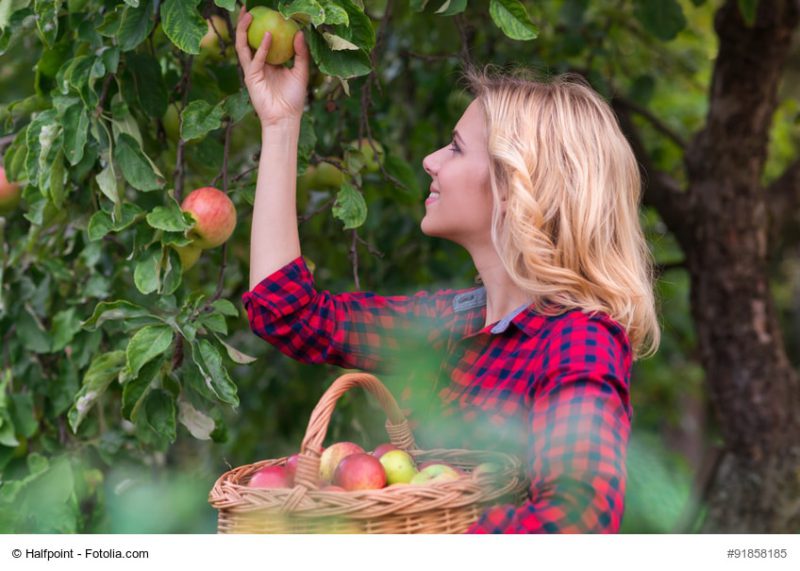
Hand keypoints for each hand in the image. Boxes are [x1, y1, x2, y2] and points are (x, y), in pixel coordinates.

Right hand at [235, 6, 309, 126]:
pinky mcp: (251, 78)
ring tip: (249, 15)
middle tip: (250, 7)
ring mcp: (253, 70)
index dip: (261, 26)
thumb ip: (301, 54)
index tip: (267, 12)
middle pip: (248, 40)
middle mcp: (259, 64)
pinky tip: (267, 35)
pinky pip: (255, 59)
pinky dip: (261, 48)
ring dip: (244, 30)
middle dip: (245, 23)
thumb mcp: (301, 72)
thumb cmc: (294, 98)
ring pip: (244, 46)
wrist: (286, 118)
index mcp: (269, 62)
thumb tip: (300, 33)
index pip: (263, 40)